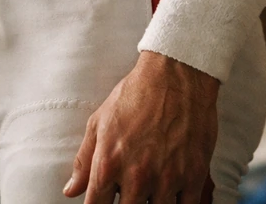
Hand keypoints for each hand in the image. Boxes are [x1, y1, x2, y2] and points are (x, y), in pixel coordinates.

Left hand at [64, 52, 218, 203]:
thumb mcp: (100, 122)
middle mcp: (137, 177)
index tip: (105, 202)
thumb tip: (71, 190)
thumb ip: (84, 161)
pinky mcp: (194, 177)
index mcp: (108, 165)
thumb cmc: (135, 95)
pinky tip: (173, 196)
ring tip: (152, 191)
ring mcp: (167, 179)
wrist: (176, 75)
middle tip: (131, 193)